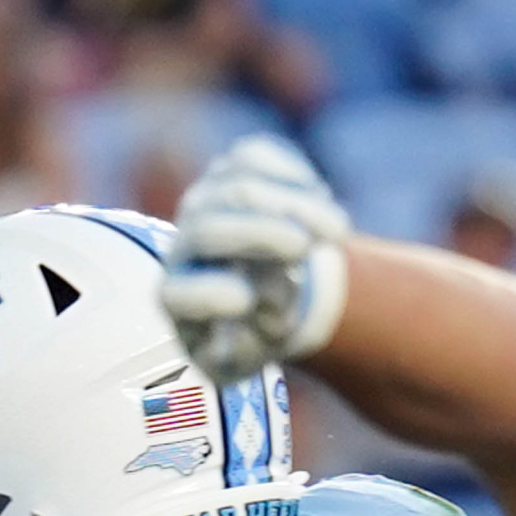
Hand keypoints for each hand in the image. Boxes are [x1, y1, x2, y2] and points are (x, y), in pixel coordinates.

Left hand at [162, 136, 353, 381]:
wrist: (261, 288)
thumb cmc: (250, 332)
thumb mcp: (246, 359)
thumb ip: (248, 347)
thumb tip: (265, 307)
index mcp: (177, 299)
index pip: (179, 294)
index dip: (210, 296)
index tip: (247, 300)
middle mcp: (183, 245)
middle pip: (208, 229)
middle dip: (259, 234)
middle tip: (305, 247)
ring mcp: (205, 201)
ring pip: (239, 187)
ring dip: (295, 205)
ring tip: (338, 231)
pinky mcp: (231, 169)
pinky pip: (256, 156)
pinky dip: (293, 173)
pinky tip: (318, 196)